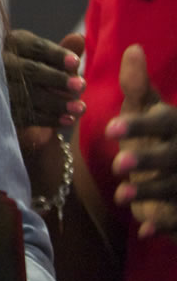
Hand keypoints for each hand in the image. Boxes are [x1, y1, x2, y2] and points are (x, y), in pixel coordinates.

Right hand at [3, 29, 84, 147]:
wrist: (17, 103)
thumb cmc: (37, 76)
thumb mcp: (50, 62)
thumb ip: (64, 53)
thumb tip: (78, 38)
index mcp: (14, 44)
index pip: (36, 48)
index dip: (57, 55)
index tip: (76, 64)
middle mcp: (0, 62)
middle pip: (29, 70)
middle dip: (57, 79)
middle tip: (81, 87)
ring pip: (26, 94)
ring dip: (56, 102)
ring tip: (79, 108)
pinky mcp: (0, 110)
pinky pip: (24, 115)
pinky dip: (47, 118)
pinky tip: (67, 119)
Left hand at [109, 44, 176, 236]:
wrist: (169, 176)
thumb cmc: (155, 138)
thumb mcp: (147, 112)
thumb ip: (137, 87)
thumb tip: (132, 49)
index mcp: (176, 126)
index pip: (164, 122)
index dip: (139, 125)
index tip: (110, 128)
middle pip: (173, 157)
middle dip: (148, 160)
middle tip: (119, 164)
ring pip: (176, 187)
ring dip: (151, 192)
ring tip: (121, 196)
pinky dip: (166, 226)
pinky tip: (146, 230)